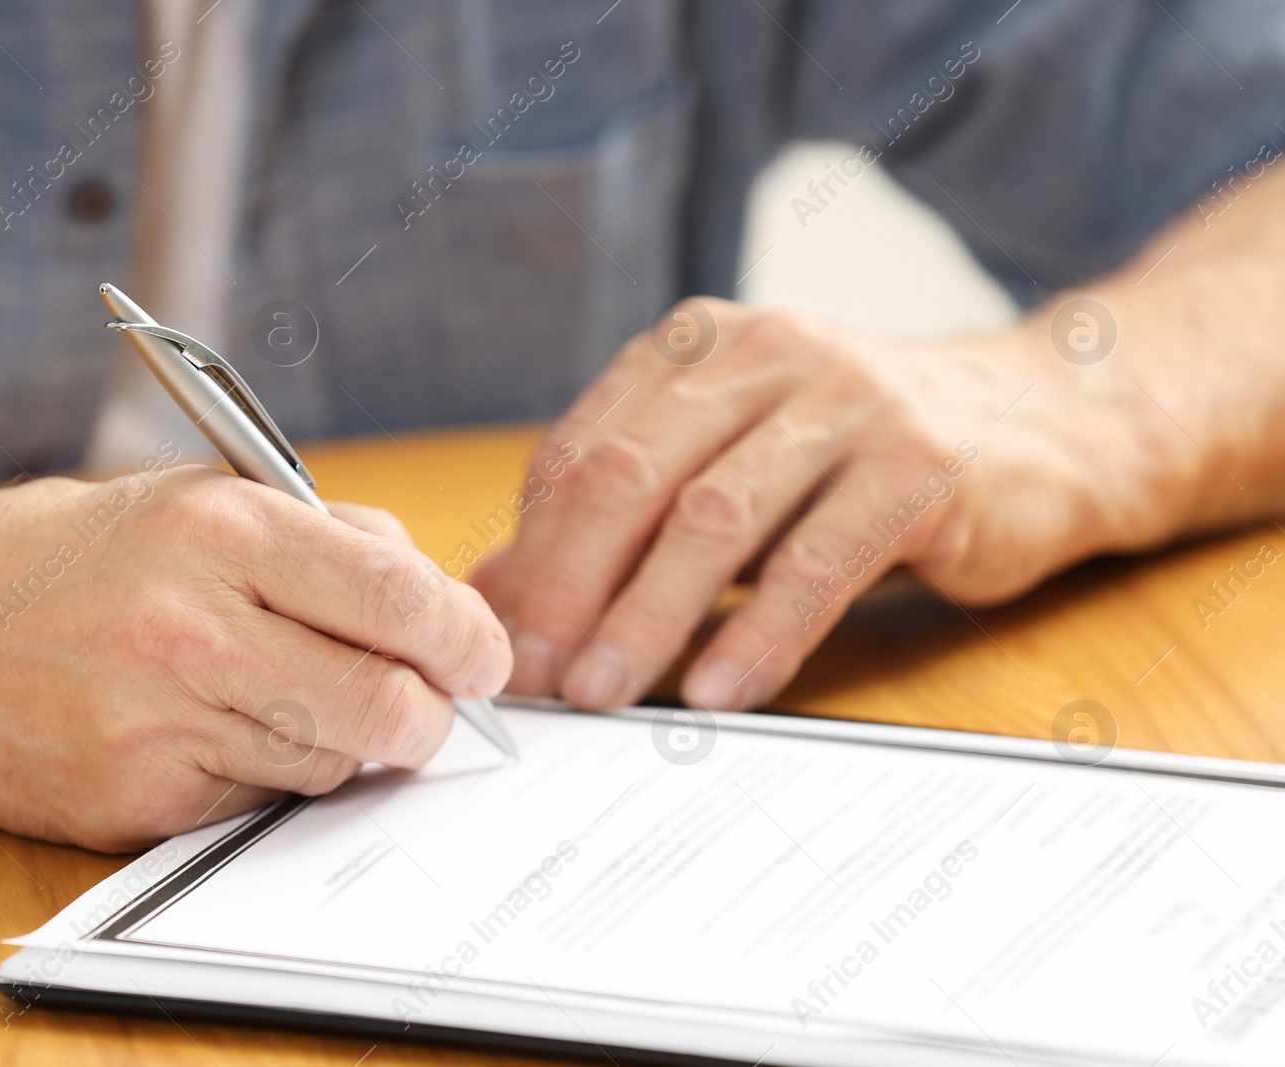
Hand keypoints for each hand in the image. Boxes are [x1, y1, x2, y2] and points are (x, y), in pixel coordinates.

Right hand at [0, 464, 510, 850]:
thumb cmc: (57, 557)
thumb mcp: (190, 498)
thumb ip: (320, 535)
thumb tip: (432, 594)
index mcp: (220, 530)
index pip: (401, 595)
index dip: (469, 636)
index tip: (484, 654)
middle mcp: (194, 628)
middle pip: (390, 707)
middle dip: (431, 714)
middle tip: (425, 701)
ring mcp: (161, 725)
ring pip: (335, 764)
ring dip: (347, 742)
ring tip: (295, 696)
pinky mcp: (136, 800)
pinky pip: (260, 801)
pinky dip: (271, 774)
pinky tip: (221, 729)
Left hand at [474, 299, 1161, 711]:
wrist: (1043, 423)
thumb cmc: (857, 461)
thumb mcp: (730, 467)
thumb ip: (624, 519)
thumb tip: (498, 595)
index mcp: (698, 347)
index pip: (581, 450)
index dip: (531, 551)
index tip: (498, 638)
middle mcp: (764, 354)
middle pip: (629, 476)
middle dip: (567, 585)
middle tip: (533, 674)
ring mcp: (846, 402)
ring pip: (714, 518)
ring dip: (646, 617)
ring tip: (602, 693)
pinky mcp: (920, 464)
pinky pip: (818, 564)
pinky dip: (759, 634)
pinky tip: (719, 691)